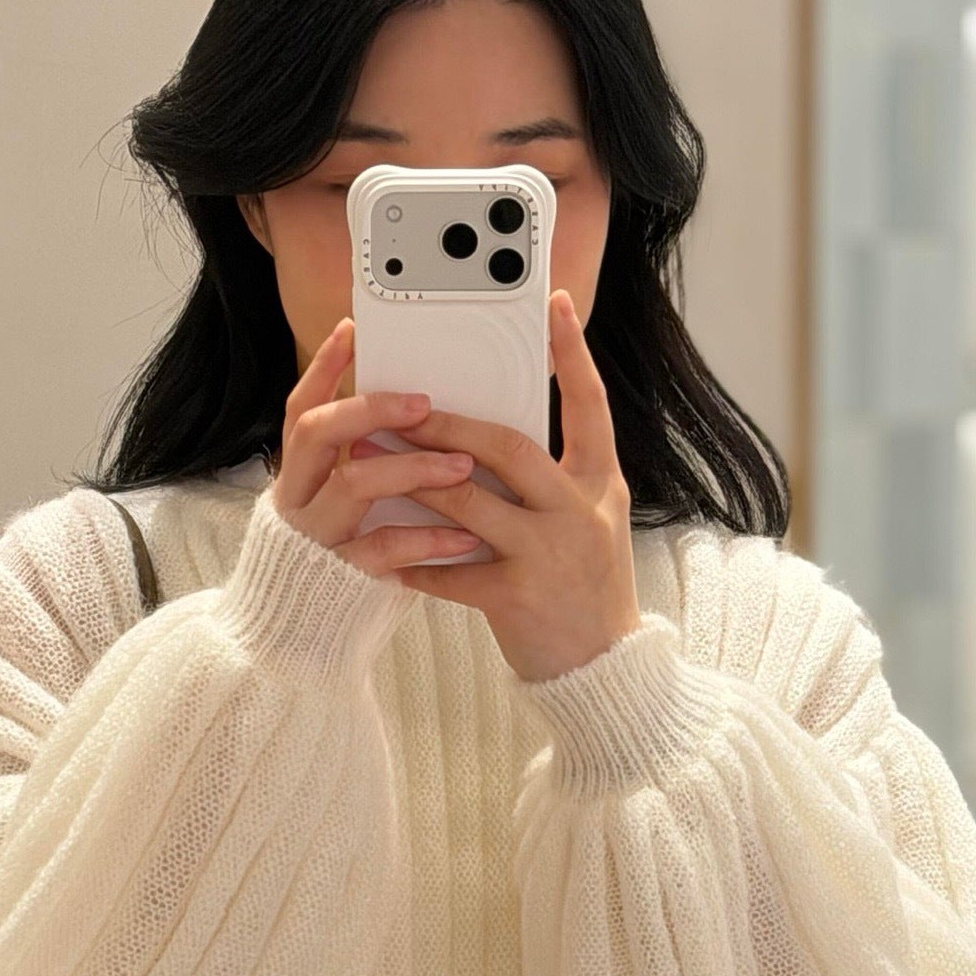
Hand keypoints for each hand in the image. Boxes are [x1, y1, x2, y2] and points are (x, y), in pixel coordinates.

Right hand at [269, 318, 486, 577]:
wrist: (302, 646)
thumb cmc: (341, 567)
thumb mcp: (344, 511)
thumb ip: (368, 469)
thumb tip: (426, 423)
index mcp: (297, 477)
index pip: (300, 410)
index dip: (323, 368)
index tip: (354, 330)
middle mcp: (296, 501)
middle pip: (316, 432)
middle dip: (370, 408)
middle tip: (424, 403)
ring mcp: (314, 538)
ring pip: (352, 484)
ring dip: (412, 468)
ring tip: (462, 466)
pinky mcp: (338, 579)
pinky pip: (379, 548)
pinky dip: (425, 539)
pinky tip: (462, 537)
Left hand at [354, 289, 641, 682]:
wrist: (602, 670)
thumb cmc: (585, 590)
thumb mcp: (588, 522)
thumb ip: (551, 480)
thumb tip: (486, 438)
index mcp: (598, 484)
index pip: (589, 405)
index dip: (573, 354)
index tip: (555, 305)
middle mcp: (578, 511)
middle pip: (507, 446)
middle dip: (447, 424)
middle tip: (401, 405)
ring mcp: (548, 554)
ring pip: (469, 502)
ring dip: (414, 480)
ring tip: (372, 461)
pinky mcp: (517, 598)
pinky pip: (451, 572)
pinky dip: (414, 563)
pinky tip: (381, 554)